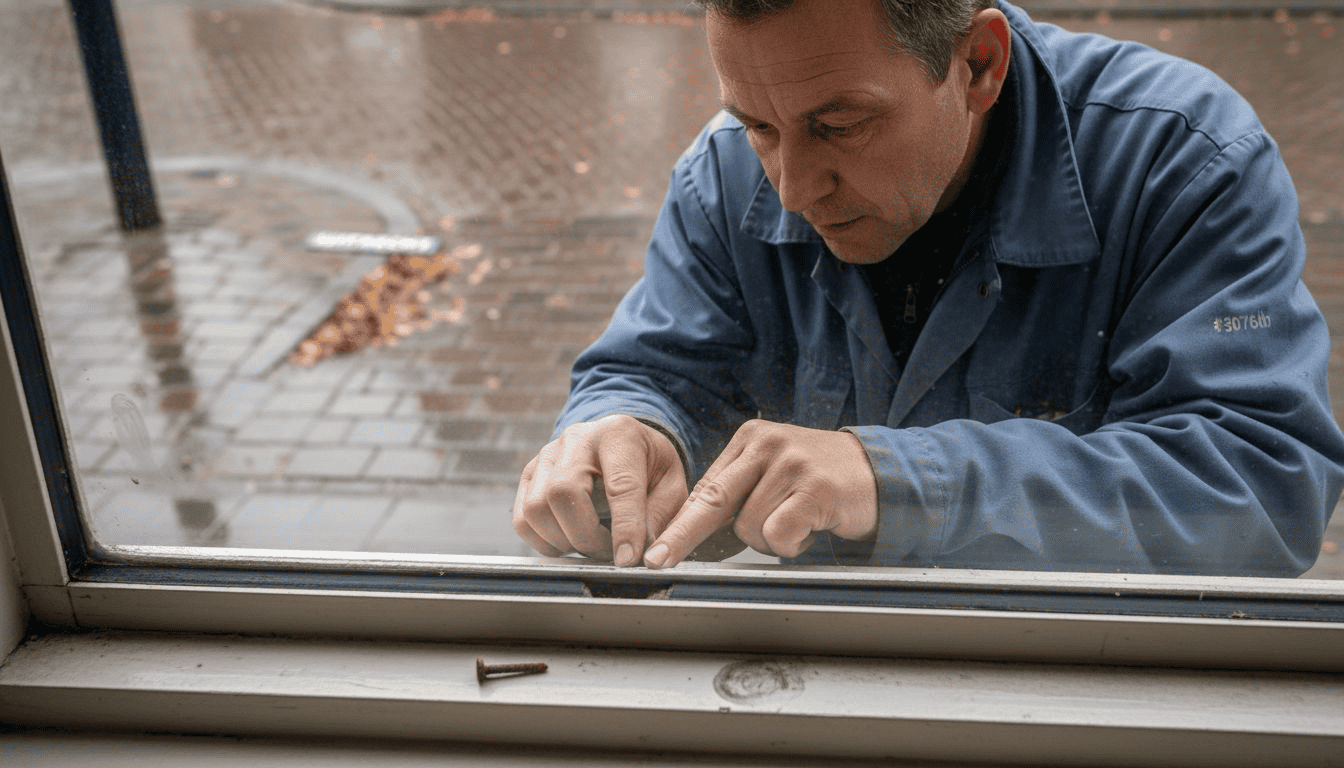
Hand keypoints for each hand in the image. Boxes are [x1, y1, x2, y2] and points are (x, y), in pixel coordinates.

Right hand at [512, 415, 686, 564]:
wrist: (621, 441)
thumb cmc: (649, 464)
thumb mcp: (671, 484)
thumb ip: (661, 518)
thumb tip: (644, 557)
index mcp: (619, 435)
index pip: (620, 486)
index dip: (625, 528)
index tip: (628, 560)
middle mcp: (576, 439)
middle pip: (563, 493)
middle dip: (585, 536)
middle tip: (608, 553)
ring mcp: (546, 455)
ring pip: (536, 508)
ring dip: (562, 541)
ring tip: (589, 545)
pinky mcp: (530, 474)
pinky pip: (522, 518)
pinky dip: (543, 541)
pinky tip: (568, 541)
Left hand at [642, 420, 877, 568]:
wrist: (879, 472)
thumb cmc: (819, 479)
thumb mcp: (773, 471)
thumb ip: (738, 489)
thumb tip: (690, 524)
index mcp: (750, 438)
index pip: (705, 487)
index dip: (678, 523)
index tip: (656, 548)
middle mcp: (767, 444)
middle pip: (712, 501)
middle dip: (683, 536)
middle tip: (660, 560)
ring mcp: (791, 464)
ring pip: (750, 527)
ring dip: (770, 539)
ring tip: (797, 521)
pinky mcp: (814, 487)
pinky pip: (779, 534)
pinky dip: (792, 544)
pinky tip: (810, 527)